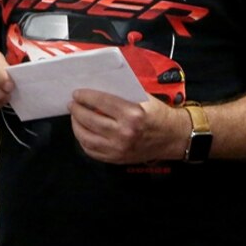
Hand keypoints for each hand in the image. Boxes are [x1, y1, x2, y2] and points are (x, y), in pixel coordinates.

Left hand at [68, 89, 186, 163]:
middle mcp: (124, 132)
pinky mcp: (117, 159)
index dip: (85, 96)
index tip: (77, 93)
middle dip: (77, 110)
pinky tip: (83, 132)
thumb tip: (98, 87)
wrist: (173, 137)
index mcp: (132, 114)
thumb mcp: (144, 97)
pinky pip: (92, 151)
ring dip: (76, 126)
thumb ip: (122, 93)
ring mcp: (119, 148)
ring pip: (87, 138)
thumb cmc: (159, 114)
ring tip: (75, 117)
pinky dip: (83, 141)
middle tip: (72, 104)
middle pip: (90, 120)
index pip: (101, 102)